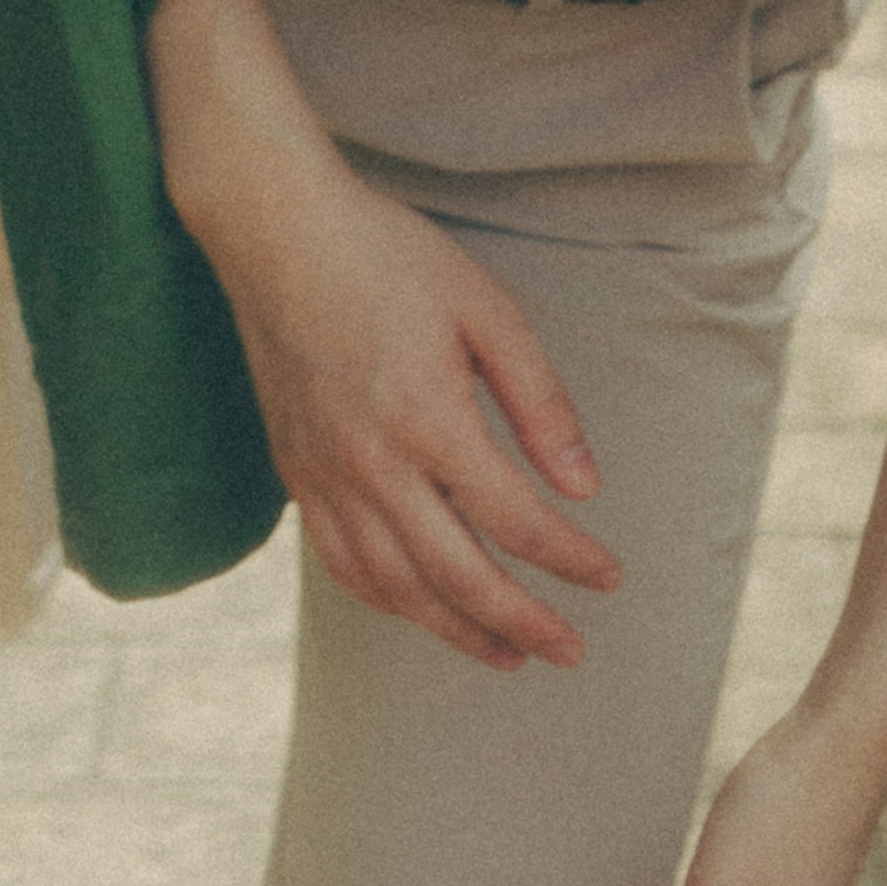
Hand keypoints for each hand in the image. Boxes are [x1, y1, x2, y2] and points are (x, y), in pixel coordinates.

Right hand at [190, 141, 616, 671]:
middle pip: (459, 577)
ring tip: (508, 655)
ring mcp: (326, 476)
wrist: (277, 229)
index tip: (610, 576)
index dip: (571, 559)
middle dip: (524, 624)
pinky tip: (422, 610)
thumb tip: (584, 486)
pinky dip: (390, 602)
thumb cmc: (387, 256)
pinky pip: (343, 565)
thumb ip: (539, 402)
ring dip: (457, 632)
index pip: (516, 520)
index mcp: (430, 418)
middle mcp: (374, 464)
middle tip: (571, 651)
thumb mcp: (485, 309)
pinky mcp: (296, 474)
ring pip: (397, 589)